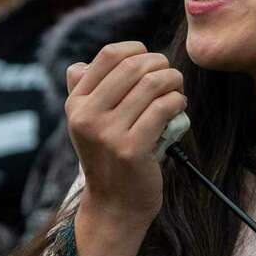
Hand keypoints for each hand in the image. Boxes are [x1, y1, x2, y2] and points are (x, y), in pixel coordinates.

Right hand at [64, 41, 185, 231]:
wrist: (115, 205)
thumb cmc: (108, 158)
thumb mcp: (86, 125)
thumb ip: (83, 94)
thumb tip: (81, 64)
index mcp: (76, 103)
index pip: (109, 55)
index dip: (136, 50)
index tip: (150, 62)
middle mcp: (87, 116)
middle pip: (134, 66)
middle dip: (161, 65)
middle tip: (171, 77)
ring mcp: (108, 133)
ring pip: (152, 84)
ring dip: (174, 82)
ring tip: (177, 91)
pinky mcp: (131, 149)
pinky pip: (163, 108)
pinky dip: (178, 102)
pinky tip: (179, 108)